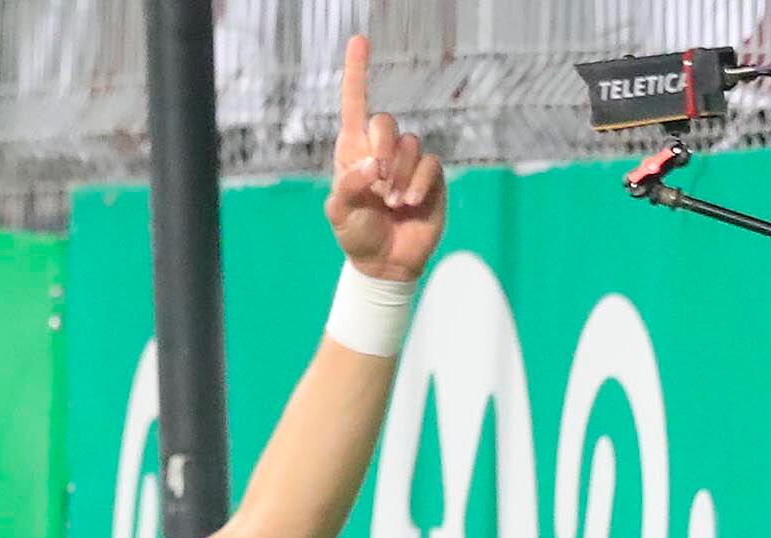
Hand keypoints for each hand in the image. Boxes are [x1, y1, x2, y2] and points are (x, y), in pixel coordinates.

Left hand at [325, 36, 445, 283]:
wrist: (386, 263)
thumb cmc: (358, 235)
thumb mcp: (340, 213)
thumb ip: (348, 187)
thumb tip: (370, 165)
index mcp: (353, 152)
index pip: (355, 106)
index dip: (357, 73)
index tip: (359, 40)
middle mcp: (381, 151)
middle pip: (386, 123)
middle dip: (382, 148)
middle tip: (377, 180)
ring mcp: (408, 163)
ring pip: (411, 145)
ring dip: (400, 177)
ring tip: (392, 204)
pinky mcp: (430, 177)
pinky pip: (429, 165)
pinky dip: (418, 184)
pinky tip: (409, 205)